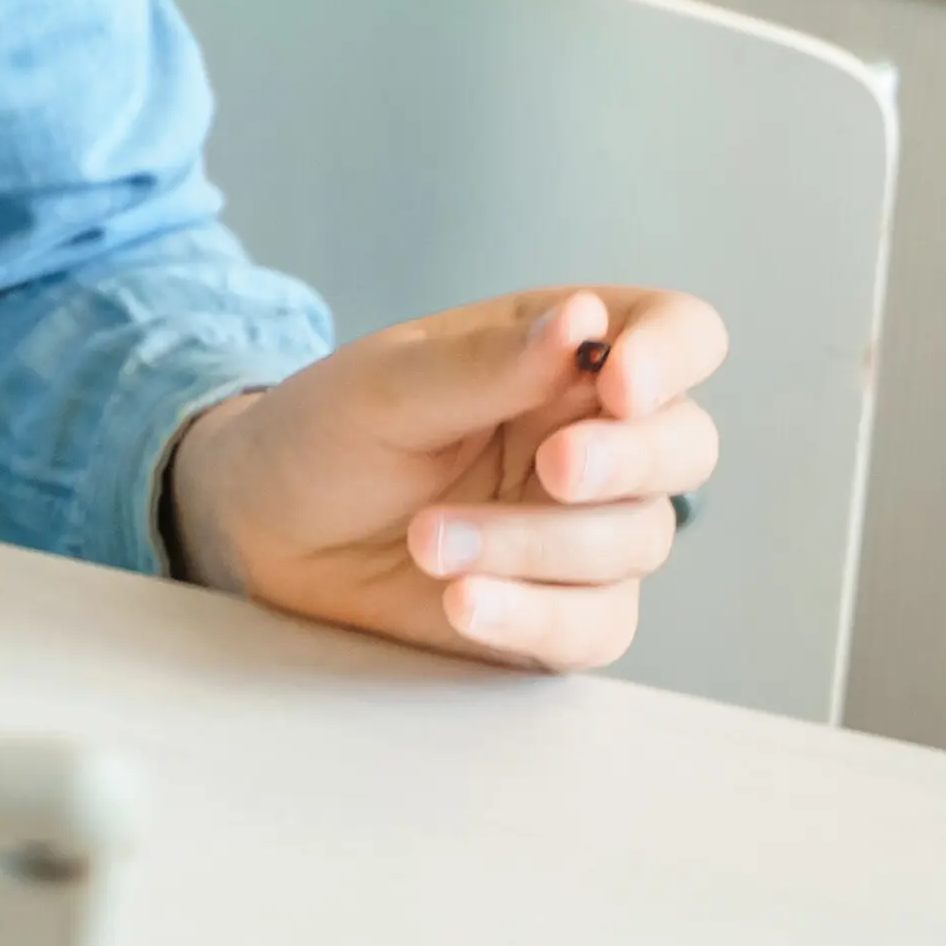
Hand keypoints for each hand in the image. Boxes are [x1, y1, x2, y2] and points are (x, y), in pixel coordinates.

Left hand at [163, 286, 725, 671]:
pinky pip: (593, 624)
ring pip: (635, 539)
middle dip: (626, 460)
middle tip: (552, 469)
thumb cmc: (326, 433)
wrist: (260, 526)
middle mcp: (593, 437)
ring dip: (533, 543)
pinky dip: (532, 615)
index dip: (672, 354)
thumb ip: (487, 364)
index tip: (619, 382)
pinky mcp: (560, 611)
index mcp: (563, 355)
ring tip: (426, 539)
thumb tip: (584, 321)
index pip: (676, 333)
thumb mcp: (387, 385)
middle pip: (685, 445)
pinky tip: (463, 603)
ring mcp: (584, 530)